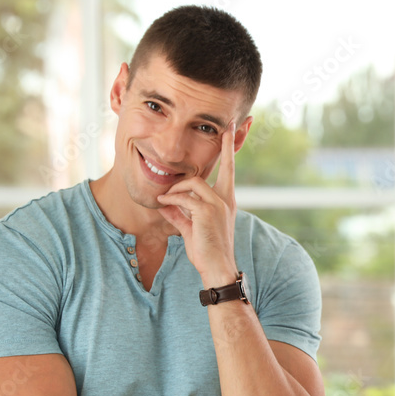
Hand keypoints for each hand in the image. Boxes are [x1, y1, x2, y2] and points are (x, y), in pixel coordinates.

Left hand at [156, 121, 238, 286]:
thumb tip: (165, 205)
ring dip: (176, 191)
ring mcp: (218, 203)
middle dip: (209, 158)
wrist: (216, 267)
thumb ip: (179, 214)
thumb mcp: (191, 228)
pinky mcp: (207, 210)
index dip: (229, 147)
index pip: (229, 168)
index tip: (230, 128)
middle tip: (209, 147)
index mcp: (226, 200)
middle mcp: (226, 198)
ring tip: (166, 200)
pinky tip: (164, 205)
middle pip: (214, 169)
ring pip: (192, 183)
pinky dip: (172, 200)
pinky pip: (184, 198)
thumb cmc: (205, 250)